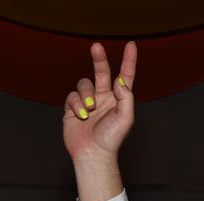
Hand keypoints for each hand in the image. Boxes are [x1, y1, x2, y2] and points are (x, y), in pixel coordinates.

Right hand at [63, 41, 136, 164]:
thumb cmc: (111, 138)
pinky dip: (76, 104)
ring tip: (89, 110)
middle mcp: (104, 97)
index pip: (125, 76)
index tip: (131, 45)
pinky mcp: (73, 108)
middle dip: (99, 58)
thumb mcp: (126, 118)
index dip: (128, 60)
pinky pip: (72, 96)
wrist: (92, 153)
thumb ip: (126, 96)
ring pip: (84, 84)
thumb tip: (119, 79)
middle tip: (96, 46)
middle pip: (101, 71)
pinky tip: (80, 116)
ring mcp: (88, 102)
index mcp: (118, 99)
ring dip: (86, 95)